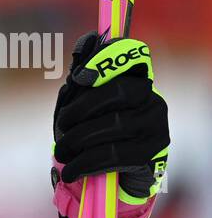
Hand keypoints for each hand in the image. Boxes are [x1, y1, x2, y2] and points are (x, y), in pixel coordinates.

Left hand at [49, 33, 167, 217]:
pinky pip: (114, 156)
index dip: (106, 62)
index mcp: (136, 80)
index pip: (133, 57)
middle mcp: (152, 100)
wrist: (109, 178)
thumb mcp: (80, 104)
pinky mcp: (151, 155)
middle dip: (79, 110)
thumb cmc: (92, 132)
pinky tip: (71, 171)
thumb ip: (82, 76)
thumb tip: (89, 39)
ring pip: (112, 126)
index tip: (77, 78)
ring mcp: (155, 127)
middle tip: (61, 127)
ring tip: (60, 152)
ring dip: (77, 141)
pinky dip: (86, 163)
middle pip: (115, 94)